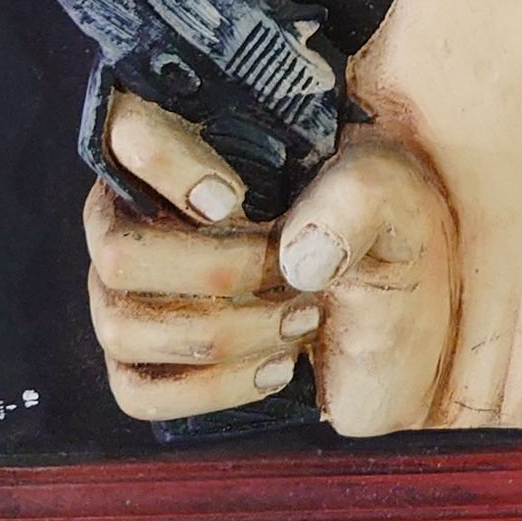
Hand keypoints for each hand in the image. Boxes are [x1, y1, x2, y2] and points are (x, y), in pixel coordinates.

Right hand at [83, 92, 455, 433]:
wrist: (403, 307)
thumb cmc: (381, 224)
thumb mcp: (392, 189)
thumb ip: (356, 194)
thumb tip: (294, 256)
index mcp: (184, 144)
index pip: (124, 129)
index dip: (163, 163)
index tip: (236, 200)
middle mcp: (137, 217)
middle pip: (118, 252)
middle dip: (214, 272)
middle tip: (291, 276)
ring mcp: (126, 296)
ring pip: (124, 326)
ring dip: (221, 334)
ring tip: (298, 321)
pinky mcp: (143, 366)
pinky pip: (138, 391)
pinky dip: (210, 387)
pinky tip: (276, 368)